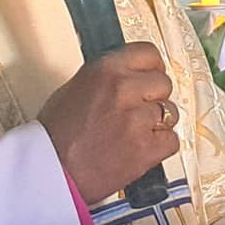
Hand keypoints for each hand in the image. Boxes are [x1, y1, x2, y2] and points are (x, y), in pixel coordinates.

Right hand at [38, 42, 179, 203]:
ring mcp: (137, 120)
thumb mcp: (76, 87)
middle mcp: (124, 89)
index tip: (149, 76)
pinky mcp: (147, 149)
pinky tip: (142, 148)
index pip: (149, 53)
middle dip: (154, 96)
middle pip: (164, 83)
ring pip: (170, 112)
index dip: (151, 67)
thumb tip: (130, 75)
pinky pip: (172, 140)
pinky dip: (161, 146)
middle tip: (140, 109)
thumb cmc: (56, 133)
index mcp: (105, 69)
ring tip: (136, 132)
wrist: (52, 171)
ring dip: (158, 122)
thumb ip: (107, 76)